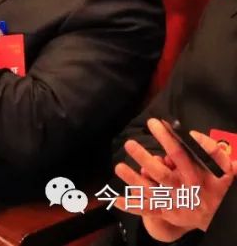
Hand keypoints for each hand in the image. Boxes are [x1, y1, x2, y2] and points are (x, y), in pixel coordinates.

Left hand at [114, 118, 235, 240]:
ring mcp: (173, 202)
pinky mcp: (167, 213)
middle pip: (161, 174)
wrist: (220, 217)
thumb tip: (194, 134)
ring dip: (133, 180)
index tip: (154, 123)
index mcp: (196, 177)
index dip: (167, 137)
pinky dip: (132, 206)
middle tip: (129, 143)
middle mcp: (183, 190)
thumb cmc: (218, 188)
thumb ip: (213, 152)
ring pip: (151, 191)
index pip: (180, 154)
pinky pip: (147, 210)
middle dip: (144, 159)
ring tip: (119, 167)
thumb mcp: (224, 170)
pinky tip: (116, 200)